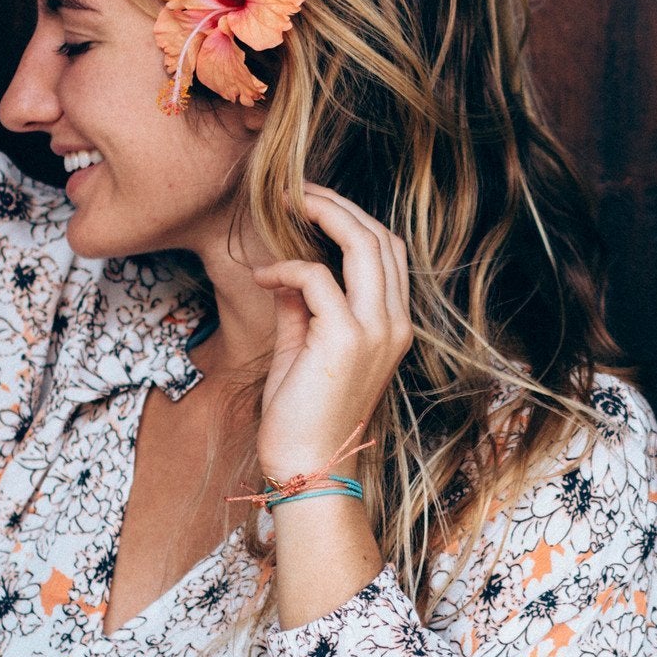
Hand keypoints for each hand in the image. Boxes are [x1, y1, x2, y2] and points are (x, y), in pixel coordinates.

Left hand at [250, 182, 413, 483]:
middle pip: (380, 237)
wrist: (307, 467)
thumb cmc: (303, 414)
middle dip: (338, 203)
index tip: (311, 203)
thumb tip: (283, 270)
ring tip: (286, 203)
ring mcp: (376, 330)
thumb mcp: (304, 347)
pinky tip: (262, 277)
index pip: (387, 251)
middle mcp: (394, 323)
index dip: (352, 218)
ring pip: (363, 244)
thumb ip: (301, 305)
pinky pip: (317, 278)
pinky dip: (286, 267)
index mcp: (392, 325)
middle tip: (295, 189)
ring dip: (322, 214)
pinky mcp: (346, 338)